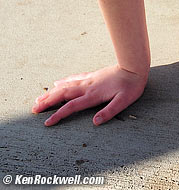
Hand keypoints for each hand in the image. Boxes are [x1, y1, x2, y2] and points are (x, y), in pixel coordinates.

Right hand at [32, 64, 147, 126]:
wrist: (135, 66)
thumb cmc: (131, 85)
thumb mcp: (124, 101)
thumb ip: (109, 111)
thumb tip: (95, 122)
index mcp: (93, 95)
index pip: (71, 107)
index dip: (58, 115)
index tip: (47, 123)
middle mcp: (88, 87)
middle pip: (62, 95)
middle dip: (47, 102)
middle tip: (33, 109)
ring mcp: (89, 80)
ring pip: (65, 86)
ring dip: (51, 93)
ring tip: (38, 99)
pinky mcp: (93, 75)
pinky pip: (74, 78)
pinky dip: (63, 81)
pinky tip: (56, 83)